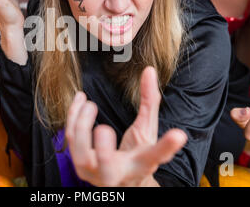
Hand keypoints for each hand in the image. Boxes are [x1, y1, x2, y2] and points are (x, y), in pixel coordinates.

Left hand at [66, 67, 187, 186]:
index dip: (167, 147)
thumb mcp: (147, 130)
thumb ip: (149, 101)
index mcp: (140, 164)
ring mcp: (94, 172)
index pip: (155, 156)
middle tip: (104, 129)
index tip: (179, 135)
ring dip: (82, 125)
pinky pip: (70, 140)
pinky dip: (73, 117)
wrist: (120, 178)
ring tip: (89, 104)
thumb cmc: (136, 152)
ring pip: (81, 153)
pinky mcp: (78, 164)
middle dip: (104, 151)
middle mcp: (116, 173)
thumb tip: (149, 70)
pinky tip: (80, 99)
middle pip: (108, 168)